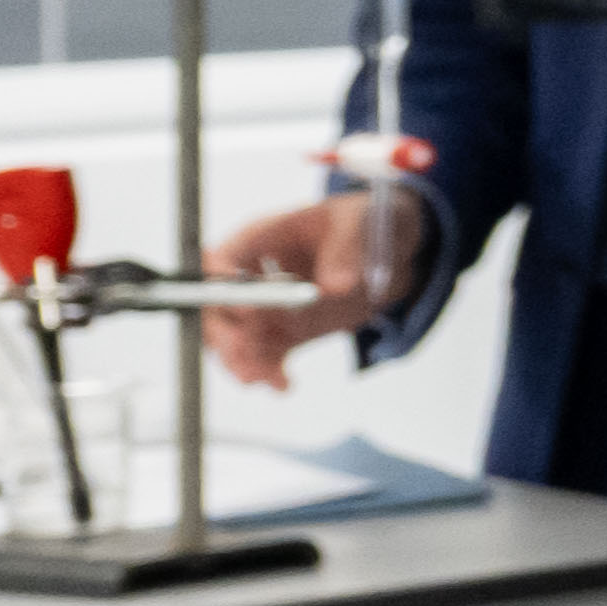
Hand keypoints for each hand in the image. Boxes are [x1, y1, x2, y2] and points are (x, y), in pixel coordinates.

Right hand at [196, 187, 407, 387]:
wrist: (390, 248)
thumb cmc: (364, 221)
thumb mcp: (359, 223)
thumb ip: (345, 251)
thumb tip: (335, 286)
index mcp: (257, 239)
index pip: (216, 264)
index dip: (223, 288)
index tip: (250, 311)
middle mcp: (252, 276)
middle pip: (216, 309)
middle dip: (224, 334)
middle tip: (244, 352)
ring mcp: (267, 308)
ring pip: (236, 339)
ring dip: (241, 360)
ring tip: (262, 377)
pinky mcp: (286, 332)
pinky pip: (266, 356)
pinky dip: (269, 372)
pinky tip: (283, 384)